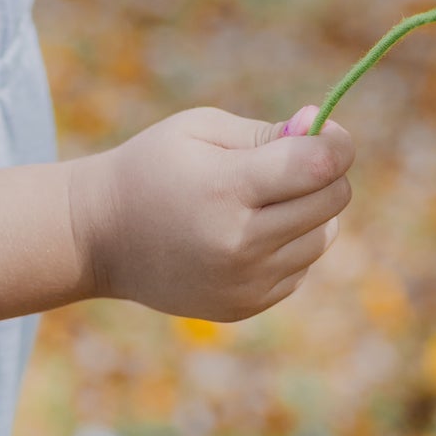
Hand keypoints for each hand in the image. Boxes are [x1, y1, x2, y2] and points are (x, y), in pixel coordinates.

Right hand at [70, 104, 353, 321]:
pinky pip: (299, 267)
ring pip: (322, 237)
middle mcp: (241, 243)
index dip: (336, 143)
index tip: (327, 131)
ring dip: (308, 211)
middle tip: (292, 159)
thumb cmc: (152, 167)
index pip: (318, 166)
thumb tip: (321, 132)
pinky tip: (247, 230)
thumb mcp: (198, 129)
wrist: (100, 236)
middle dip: (324, 173)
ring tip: (261, 197)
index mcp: (226, 189)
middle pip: (331, 201)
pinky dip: (289, 244)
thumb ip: (266, 132)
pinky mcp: (246, 306)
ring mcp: (246, 282)